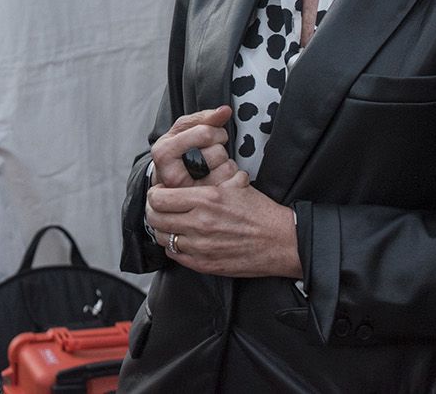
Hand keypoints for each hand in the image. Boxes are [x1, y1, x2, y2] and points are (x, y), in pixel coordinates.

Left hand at [146, 174, 301, 279]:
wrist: (281, 242)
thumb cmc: (260, 212)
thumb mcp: (234, 183)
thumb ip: (207, 178)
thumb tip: (186, 170)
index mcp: (206, 200)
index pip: (159, 198)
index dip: (156, 193)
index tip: (161, 191)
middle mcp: (200, 224)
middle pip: (155, 218)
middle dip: (154, 210)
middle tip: (160, 207)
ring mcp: (200, 247)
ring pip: (162, 238)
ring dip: (163, 228)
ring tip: (172, 222)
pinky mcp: (204, 265)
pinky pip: (175, 255)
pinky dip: (174, 245)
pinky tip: (183, 238)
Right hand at [149, 106, 240, 189]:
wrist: (170, 184)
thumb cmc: (179, 153)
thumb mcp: (183, 131)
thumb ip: (203, 118)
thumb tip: (225, 110)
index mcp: (164, 152)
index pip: (204, 133)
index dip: (216, 131)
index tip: (213, 136)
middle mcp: (172, 175)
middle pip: (217, 152)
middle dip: (220, 148)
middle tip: (211, 153)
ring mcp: (189, 193)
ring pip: (227, 168)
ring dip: (226, 163)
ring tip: (214, 165)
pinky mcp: (205, 204)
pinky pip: (232, 183)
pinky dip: (233, 177)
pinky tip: (221, 177)